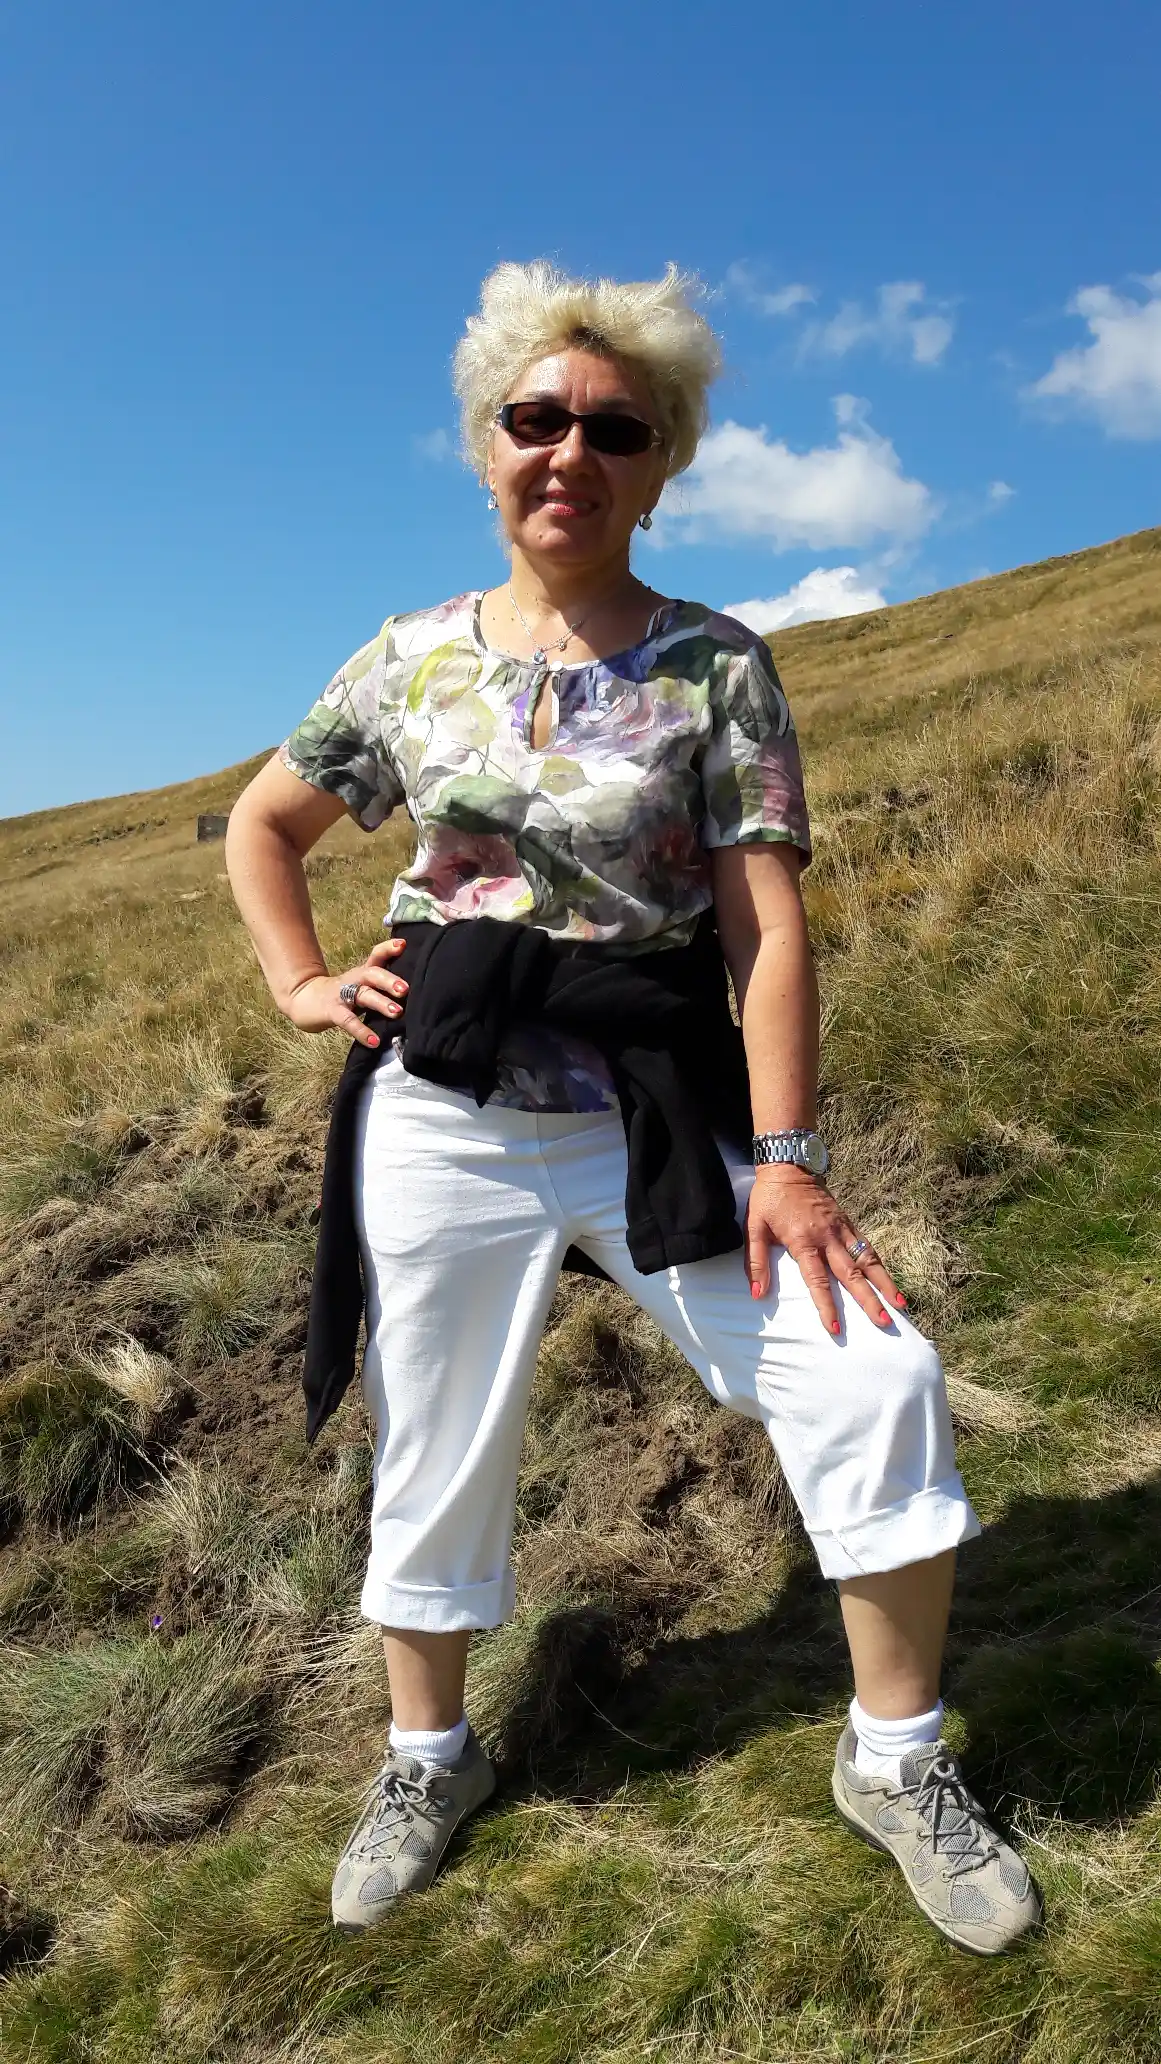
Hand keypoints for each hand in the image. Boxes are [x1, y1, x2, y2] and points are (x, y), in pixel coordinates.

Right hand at [283, 936, 407, 1050]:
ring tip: (397, 1012)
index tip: (402, 945)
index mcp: (363, 972)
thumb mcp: (361, 985)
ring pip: (363, 995)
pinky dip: (362, 1031)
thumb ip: (381, 985)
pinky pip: (348, 1021)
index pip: (376, 956)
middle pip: (372, 974)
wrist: (303, 999)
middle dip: (389, 980)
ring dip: (380, 1003)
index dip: (388, 949)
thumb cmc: (341, 994)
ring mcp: (342, 995)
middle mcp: (354, 980)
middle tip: (405, 989)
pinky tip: (374, 1041)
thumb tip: (412, 992)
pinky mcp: (333, 1012)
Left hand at [744, 1165, 906, 1335]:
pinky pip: (867, 1247)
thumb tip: (757, 1294)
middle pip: (851, 1274)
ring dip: (885, 1284)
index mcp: (803, 1241)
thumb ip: (756, 1262)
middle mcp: (827, 1237)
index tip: (834, 1328)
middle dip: (868, 1300)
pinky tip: (890, 1282)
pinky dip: (881, 1266)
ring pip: (868, 1260)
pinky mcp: (848, 1223)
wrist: (789, 1167)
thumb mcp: (754, 1228)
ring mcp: (841, 1230)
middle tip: (883, 1323)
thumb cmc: (769, 1200)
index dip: (826, 1305)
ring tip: (900, 1306)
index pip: (817, 1279)